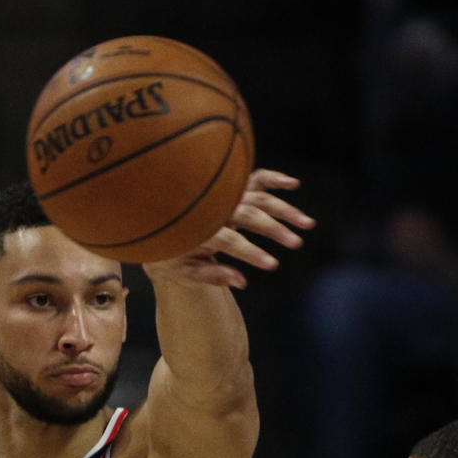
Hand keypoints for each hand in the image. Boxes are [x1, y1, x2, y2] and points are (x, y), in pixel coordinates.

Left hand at [144, 168, 314, 288]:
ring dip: (285, 209)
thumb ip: (212, 276)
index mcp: (199, 227)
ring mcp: (222, 192)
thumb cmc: (168, 254)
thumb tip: (242, 281)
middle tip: (296, 244)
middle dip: (274, 230)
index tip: (272, 265)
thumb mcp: (182, 273)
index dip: (251, 253)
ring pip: (258, 195)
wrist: (150, 223)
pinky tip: (293, 184)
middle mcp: (212, 205)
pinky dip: (273, 178)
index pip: (230, 240)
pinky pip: (254, 176)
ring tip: (307, 224)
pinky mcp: (229, 185)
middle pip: (250, 214)